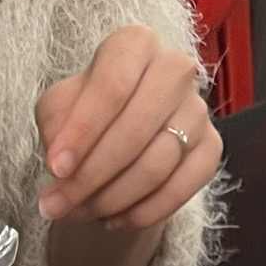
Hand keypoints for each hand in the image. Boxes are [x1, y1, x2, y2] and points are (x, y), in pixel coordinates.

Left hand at [37, 27, 219, 230]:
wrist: (119, 139)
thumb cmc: (86, 117)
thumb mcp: (58, 110)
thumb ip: (56, 126)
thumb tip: (61, 163)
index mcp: (134, 46)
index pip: (113, 85)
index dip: (83, 132)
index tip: (55, 169)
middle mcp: (174, 69)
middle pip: (135, 131)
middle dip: (90, 177)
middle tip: (59, 205)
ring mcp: (197, 109)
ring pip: (156, 166)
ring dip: (111, 200)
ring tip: (83, 211)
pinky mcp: (210, 148)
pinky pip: (179, 190)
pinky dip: (142, 213)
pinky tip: (115, 219)